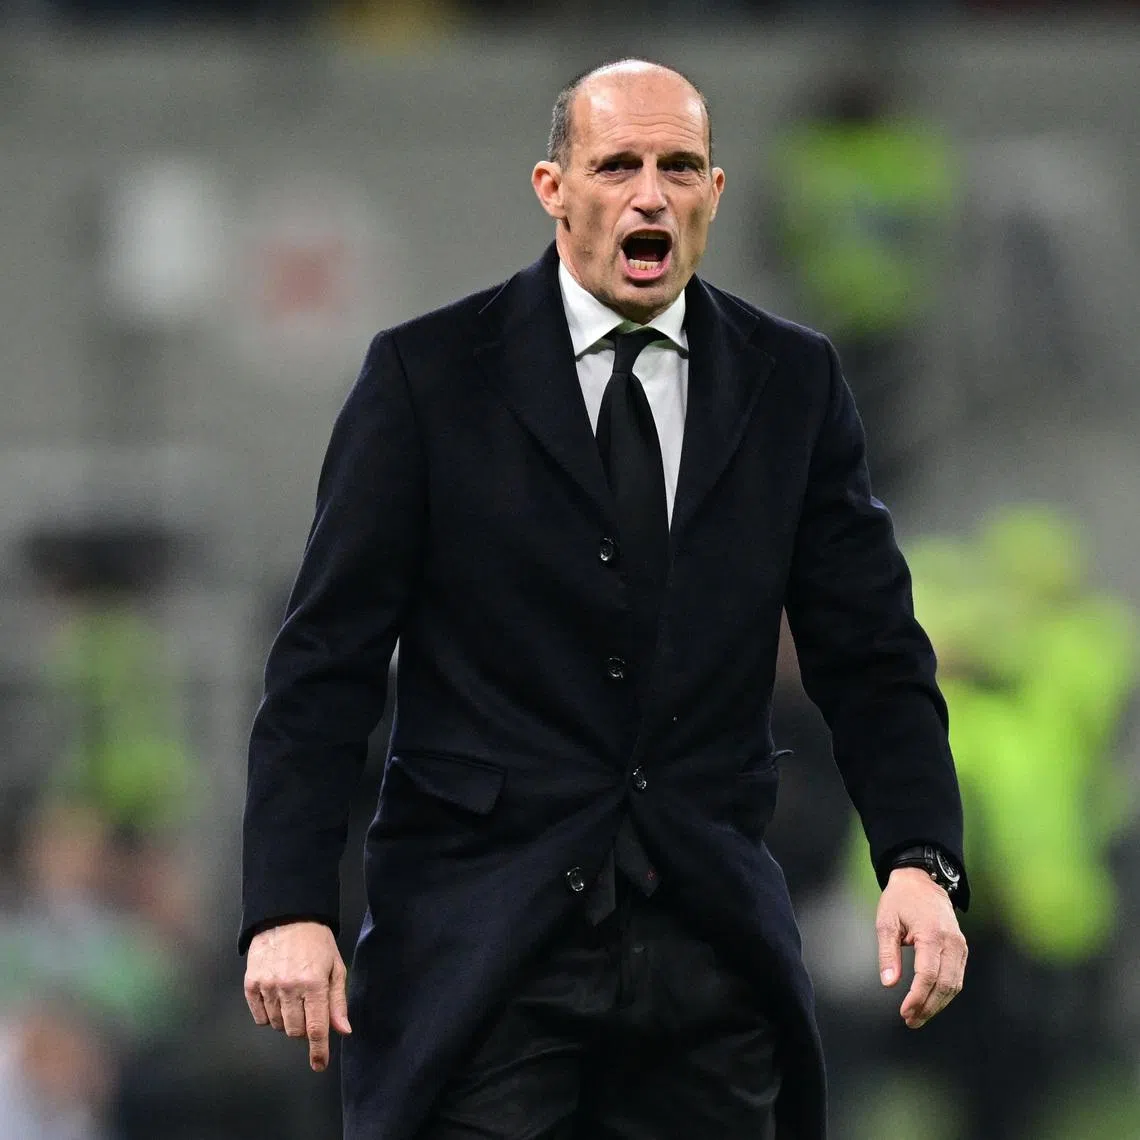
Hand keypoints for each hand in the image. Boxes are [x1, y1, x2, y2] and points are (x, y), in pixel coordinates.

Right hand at [244, 920, 351, 1070]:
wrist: (287, 915)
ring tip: (293, 995)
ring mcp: (267, 986)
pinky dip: (269, 1014)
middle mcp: (289, 988)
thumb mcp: (335, 966)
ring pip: (278, 1025)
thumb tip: (342, 1030)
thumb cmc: (316, 940)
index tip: (319, 1065)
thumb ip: (337, 1001)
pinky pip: (260, 1017)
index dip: (319, 1051)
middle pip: (295, 1031)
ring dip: (287, 1019)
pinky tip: (277, 995)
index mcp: (314, 984)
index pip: (316, 1028)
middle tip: (308, 1007)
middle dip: (304, 1027)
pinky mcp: (251, 984)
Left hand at [876, 867, 967, 1028]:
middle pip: (945, 985)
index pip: (928, 975)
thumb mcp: (886, 922)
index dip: (918, 998)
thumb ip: (888, 954)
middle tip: (910, 1020)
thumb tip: (889, 982)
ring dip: (937, 1004)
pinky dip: (945, 993)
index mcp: (932, 934)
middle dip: (928, 1007)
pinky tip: (931, 1001)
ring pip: (954, 985)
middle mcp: (951, 942)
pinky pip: (957, 977)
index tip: (905, 1012)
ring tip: (918, 1016)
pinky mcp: (962, 948)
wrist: (921, 881)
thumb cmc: (901, 899)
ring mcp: (960, 945)